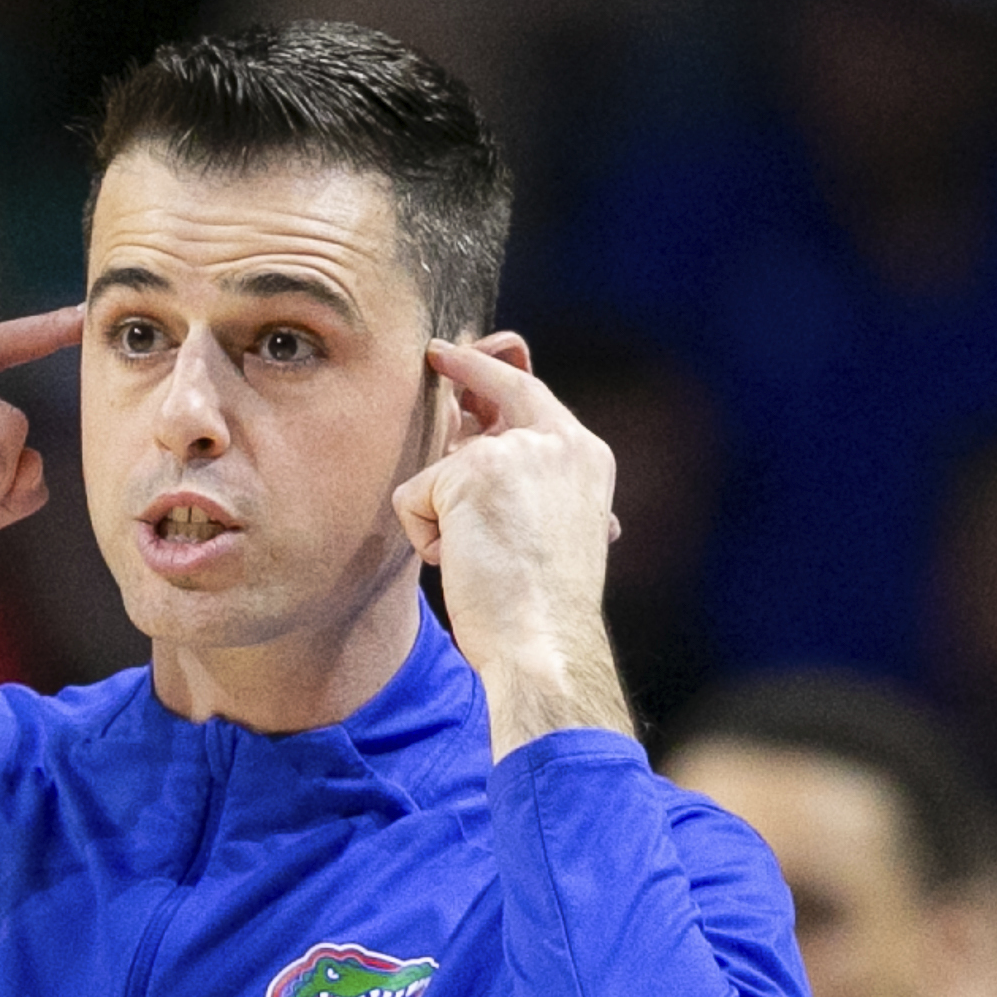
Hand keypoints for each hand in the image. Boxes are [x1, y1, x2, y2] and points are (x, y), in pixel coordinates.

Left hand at [394, 335, 633, 756]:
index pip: (532, 396)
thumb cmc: (543, 609)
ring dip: (442, 519)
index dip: (491, 373)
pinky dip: (421, 538)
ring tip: (476, 560)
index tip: (456, 353)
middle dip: (461, 367)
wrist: (544, 644)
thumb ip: (525, 485)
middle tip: (436, 352)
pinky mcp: (468, 474)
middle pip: (493, 389)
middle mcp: (556, 442)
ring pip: (442, 470)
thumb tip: (475, 455)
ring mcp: (513, 452)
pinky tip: (458, 563)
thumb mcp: (549, 531)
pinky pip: (412, 499)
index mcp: (585, 458)